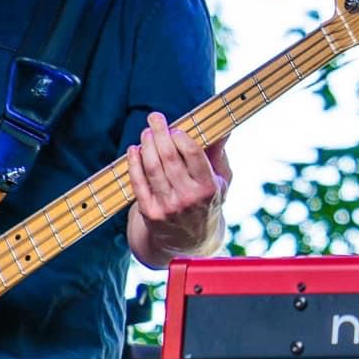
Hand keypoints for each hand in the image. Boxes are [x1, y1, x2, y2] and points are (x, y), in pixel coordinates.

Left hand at [125, 112, 231, 266]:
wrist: (190, 241)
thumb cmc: (208, 203)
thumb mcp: (222, 181)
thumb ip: (219, 155)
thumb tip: (224, 129)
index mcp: (209, 188)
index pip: (194, 156)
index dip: (182, 138)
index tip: (176, 127)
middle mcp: (188, 198)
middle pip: (170, 159)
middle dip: (160, 134)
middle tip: (155, 118)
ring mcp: (167, 206)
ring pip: (152, 169)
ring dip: (146, 146)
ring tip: (146, 132)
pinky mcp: (149, 212)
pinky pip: (138, 183)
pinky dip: (134, 164)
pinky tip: (134, 150)